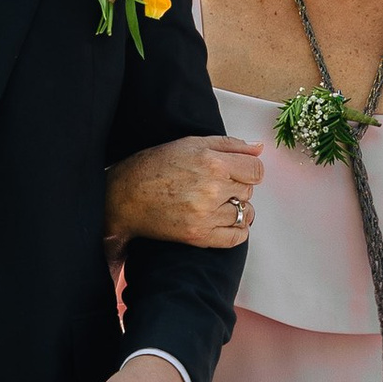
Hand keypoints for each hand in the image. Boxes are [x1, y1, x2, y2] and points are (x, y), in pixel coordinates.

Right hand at [103, 135, 261, 251]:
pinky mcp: (199, 236)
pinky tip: (223, 221)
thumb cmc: (152, 167)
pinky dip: (237, 231)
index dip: (248, 169)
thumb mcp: (190, 143)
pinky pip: (237, 237)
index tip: (238, 171)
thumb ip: (229, 145)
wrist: (124, 197)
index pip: (256, 170)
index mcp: (212, 162)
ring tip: (217, 203)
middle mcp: (212, 189)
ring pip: (245, 213)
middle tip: (216, 185)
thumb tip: (258, 148)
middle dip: (237, 186)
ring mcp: (206, 215)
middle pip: (249, 191)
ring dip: (236, 208)